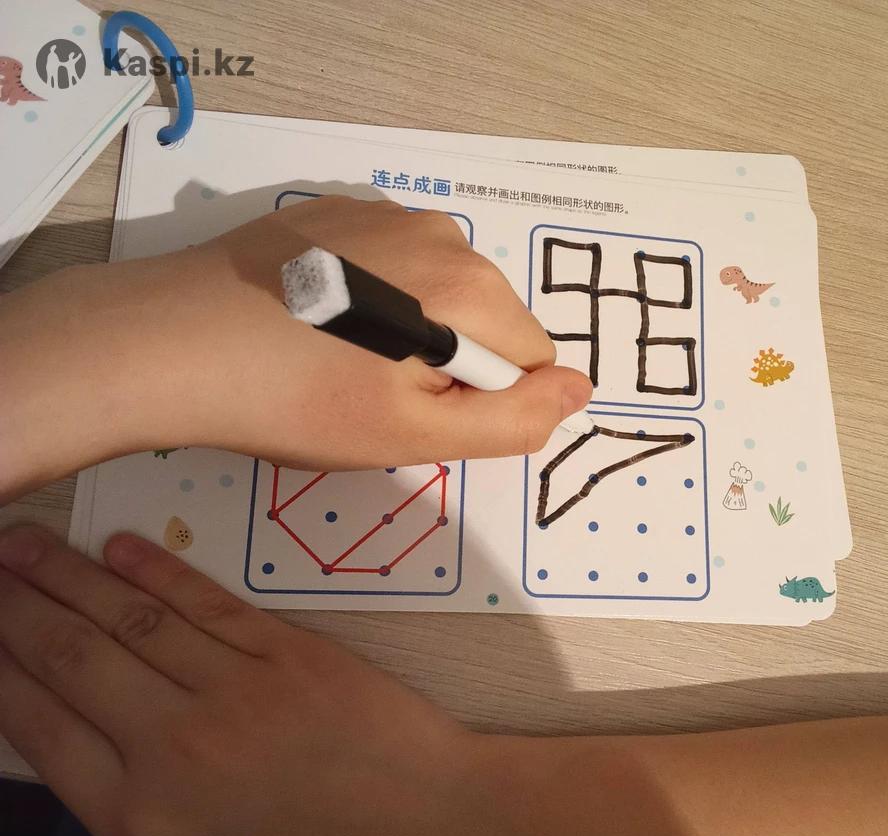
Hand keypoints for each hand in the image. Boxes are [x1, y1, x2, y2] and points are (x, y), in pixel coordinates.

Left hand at [0, 197, 591, 497]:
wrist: (168, 344)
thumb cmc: (298, 400)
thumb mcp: (416, 432)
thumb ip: (514, 418)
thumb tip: (582, 391)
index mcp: (470, 288)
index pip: (531, 359)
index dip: (481, 400)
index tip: (413, 411)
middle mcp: (441, 233)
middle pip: (487, 321)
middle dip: (449, 364)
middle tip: (371, 394)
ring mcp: (384, 214)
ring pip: (439, 294)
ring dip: (410, 333)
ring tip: (338, 360)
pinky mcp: (334, 212)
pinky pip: (391, 268)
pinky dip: (371, 299)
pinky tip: (313, 324)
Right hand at [0, 524, 490, 835]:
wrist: (421, 829)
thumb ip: (132, 797)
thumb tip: (74, 729)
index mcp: (141, 819)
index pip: (39, 729)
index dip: (1, 672)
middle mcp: (173, 750)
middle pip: (72, 659)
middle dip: (17, 610)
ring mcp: (232, 693)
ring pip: (129, 619)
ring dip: (66, 575)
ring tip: (23, 546)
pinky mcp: (287, 652)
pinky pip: (204, 602)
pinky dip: (155, 570)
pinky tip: (115, 548)